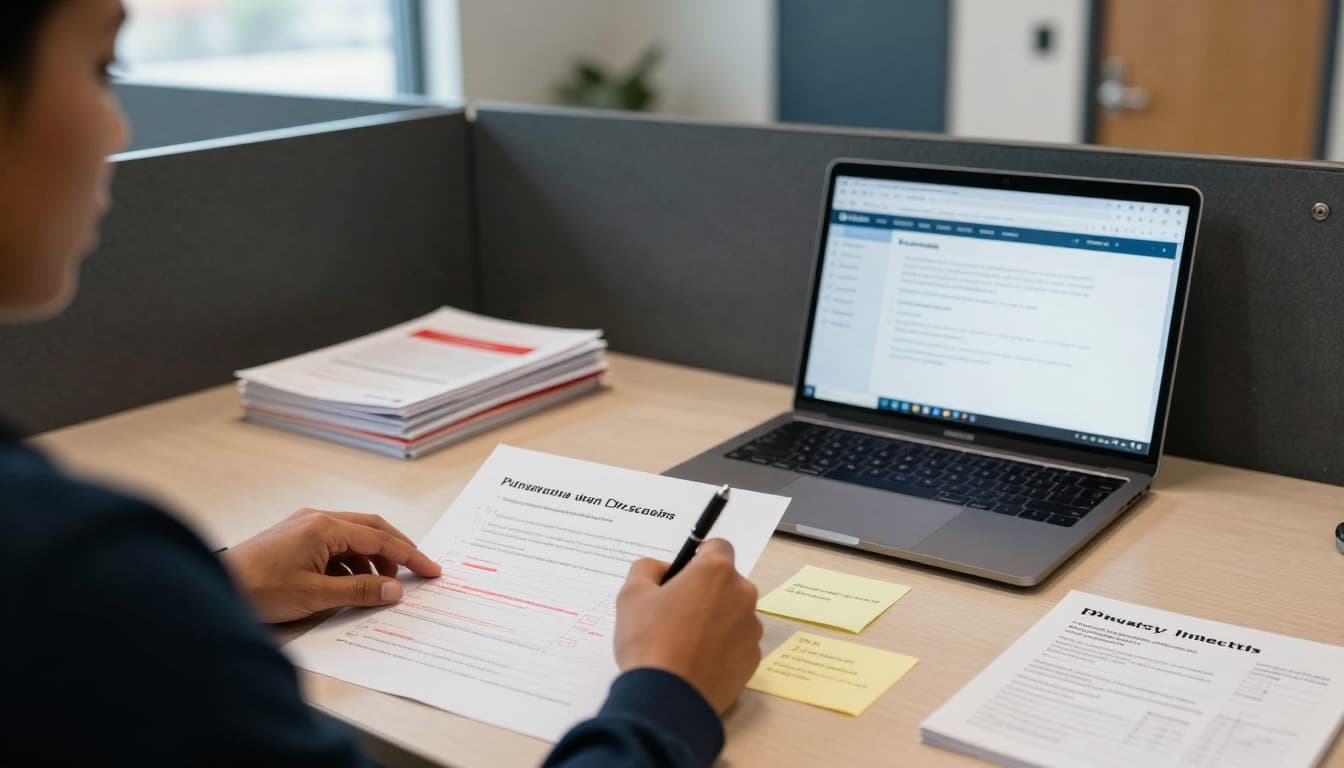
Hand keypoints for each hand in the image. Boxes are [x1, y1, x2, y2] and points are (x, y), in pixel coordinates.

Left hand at [220, 508, 441, 622]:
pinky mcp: (294, 538)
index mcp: (325, 527)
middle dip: (397, 551)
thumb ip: (360, 591)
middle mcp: (317, 519)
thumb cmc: (258, 588)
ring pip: (353, 537)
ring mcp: (304, 526)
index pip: (380, 539)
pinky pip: (334, 544)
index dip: (410, 555)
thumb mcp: (315, 595)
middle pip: (371, 529)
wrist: (214, 586)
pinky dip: (350, 562)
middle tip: (418, 571)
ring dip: (372, 560)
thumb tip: (395, 590)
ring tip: (379, 587)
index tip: (431, 570)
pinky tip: (350, 584)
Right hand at [614, 539, 762, 713]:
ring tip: (684, 642)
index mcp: (716, 572)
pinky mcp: (753, 659)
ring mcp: (751, 629)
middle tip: (675, 612)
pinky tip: (696, 661)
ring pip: (733, 613)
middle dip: (705, 591)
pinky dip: (721, 647)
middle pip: (726, 582)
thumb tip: (662, 569)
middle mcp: (742, 595)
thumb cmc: (649, 641)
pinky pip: (737, 643)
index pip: (718, 546)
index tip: (682, 573)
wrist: (667, 699)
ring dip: (715, 619)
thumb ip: (646, 568)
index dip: (698, 557)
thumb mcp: (631, 594)